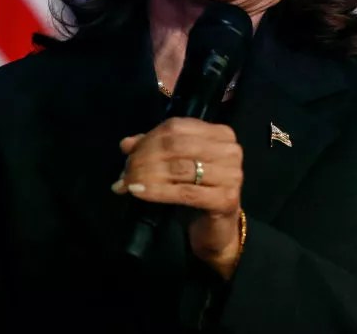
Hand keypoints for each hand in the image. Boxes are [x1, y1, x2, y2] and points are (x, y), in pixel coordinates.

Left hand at [112, 117, 244, 277]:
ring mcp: (231, 174)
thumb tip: (126, 143)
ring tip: (127, 184)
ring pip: (179, 168)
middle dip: (144, 158)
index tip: (128, 155)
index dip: (148, 139)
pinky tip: (138, 192)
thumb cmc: (197, 192)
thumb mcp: (176, 166)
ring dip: (146, 175)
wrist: (217, 229)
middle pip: (176, 146)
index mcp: (221, 134)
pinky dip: (156, 191)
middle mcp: (230, 150)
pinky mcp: (226, 198)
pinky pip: (184, 192)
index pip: (177, 127)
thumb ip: (154, 150)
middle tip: (125, 173)